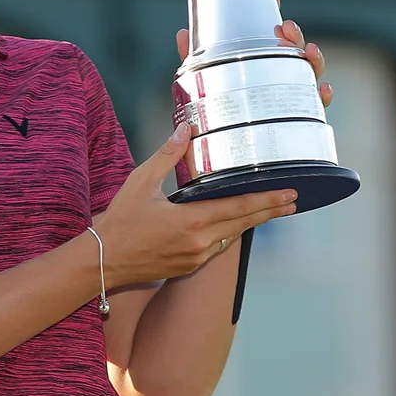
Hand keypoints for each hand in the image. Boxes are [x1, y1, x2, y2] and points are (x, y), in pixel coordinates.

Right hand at [90, 123, 297, 286]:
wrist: (103, 261)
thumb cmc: (120, 221)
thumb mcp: (140, 182)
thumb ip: (167, 155)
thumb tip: (185, 129)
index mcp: (192, 221)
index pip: (240, 209)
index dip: (267, 202)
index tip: (289, 195)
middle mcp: (199, 243)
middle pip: (244, 224)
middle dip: (269, 212)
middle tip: (292, 202)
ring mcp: (195, 257)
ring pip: (232, 236)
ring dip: (250, 222)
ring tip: (269, 210)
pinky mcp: (188, 266)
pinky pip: (217, 247)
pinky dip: (229, 233)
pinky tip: (233, 224)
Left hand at [174, 0, 331, 107]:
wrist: (232, 148)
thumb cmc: (222, 109)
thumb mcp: (205, 81)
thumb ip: (196, 60)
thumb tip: (183, 33)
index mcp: (260, 56)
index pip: (268, 25)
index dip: (273, 1)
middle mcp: (280, 70)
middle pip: (295, 45)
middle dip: (295, 33)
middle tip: (286, 27)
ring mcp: (292, 90)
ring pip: (311, 70)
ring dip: (313, 58)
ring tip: (308, 51)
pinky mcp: (299, 115)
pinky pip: (317, 106)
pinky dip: (324, 96)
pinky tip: (323, 90)